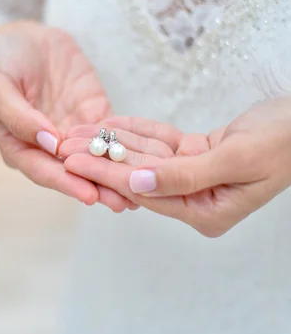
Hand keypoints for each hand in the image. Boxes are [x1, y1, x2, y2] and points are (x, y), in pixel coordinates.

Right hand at [0, 20, 133, 210]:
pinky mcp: (91, 114)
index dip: (66, 184)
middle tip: (123, 201)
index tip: (89, 194)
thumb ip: (18, 116)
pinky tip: (143, 160)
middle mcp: (46, 146)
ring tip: (139, 190)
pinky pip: (109, 132)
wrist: (22, 38)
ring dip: (115, 173)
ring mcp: (70, 130)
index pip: (43, 171)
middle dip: (98, 186)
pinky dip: (124, 145)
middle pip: (73, 171)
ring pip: (95, 157)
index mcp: (18, 145)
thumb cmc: (1, 63)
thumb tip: (48, 143)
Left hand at [61, 99, 290, 235]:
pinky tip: (110, 122)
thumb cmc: (281, 142)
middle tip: (64, 146)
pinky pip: (162, 142)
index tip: (73, 161)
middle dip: (101, 158)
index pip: (145, 192)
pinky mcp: (199, 153)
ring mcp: (197, 175)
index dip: (107, 174)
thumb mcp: (235, 160)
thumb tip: (136, 185)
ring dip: (114, 141)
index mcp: (206, 212)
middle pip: (138, 176)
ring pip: (146, 157)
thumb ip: (185, 176)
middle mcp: (197, 198)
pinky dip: (138, 130)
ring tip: (77, 131)